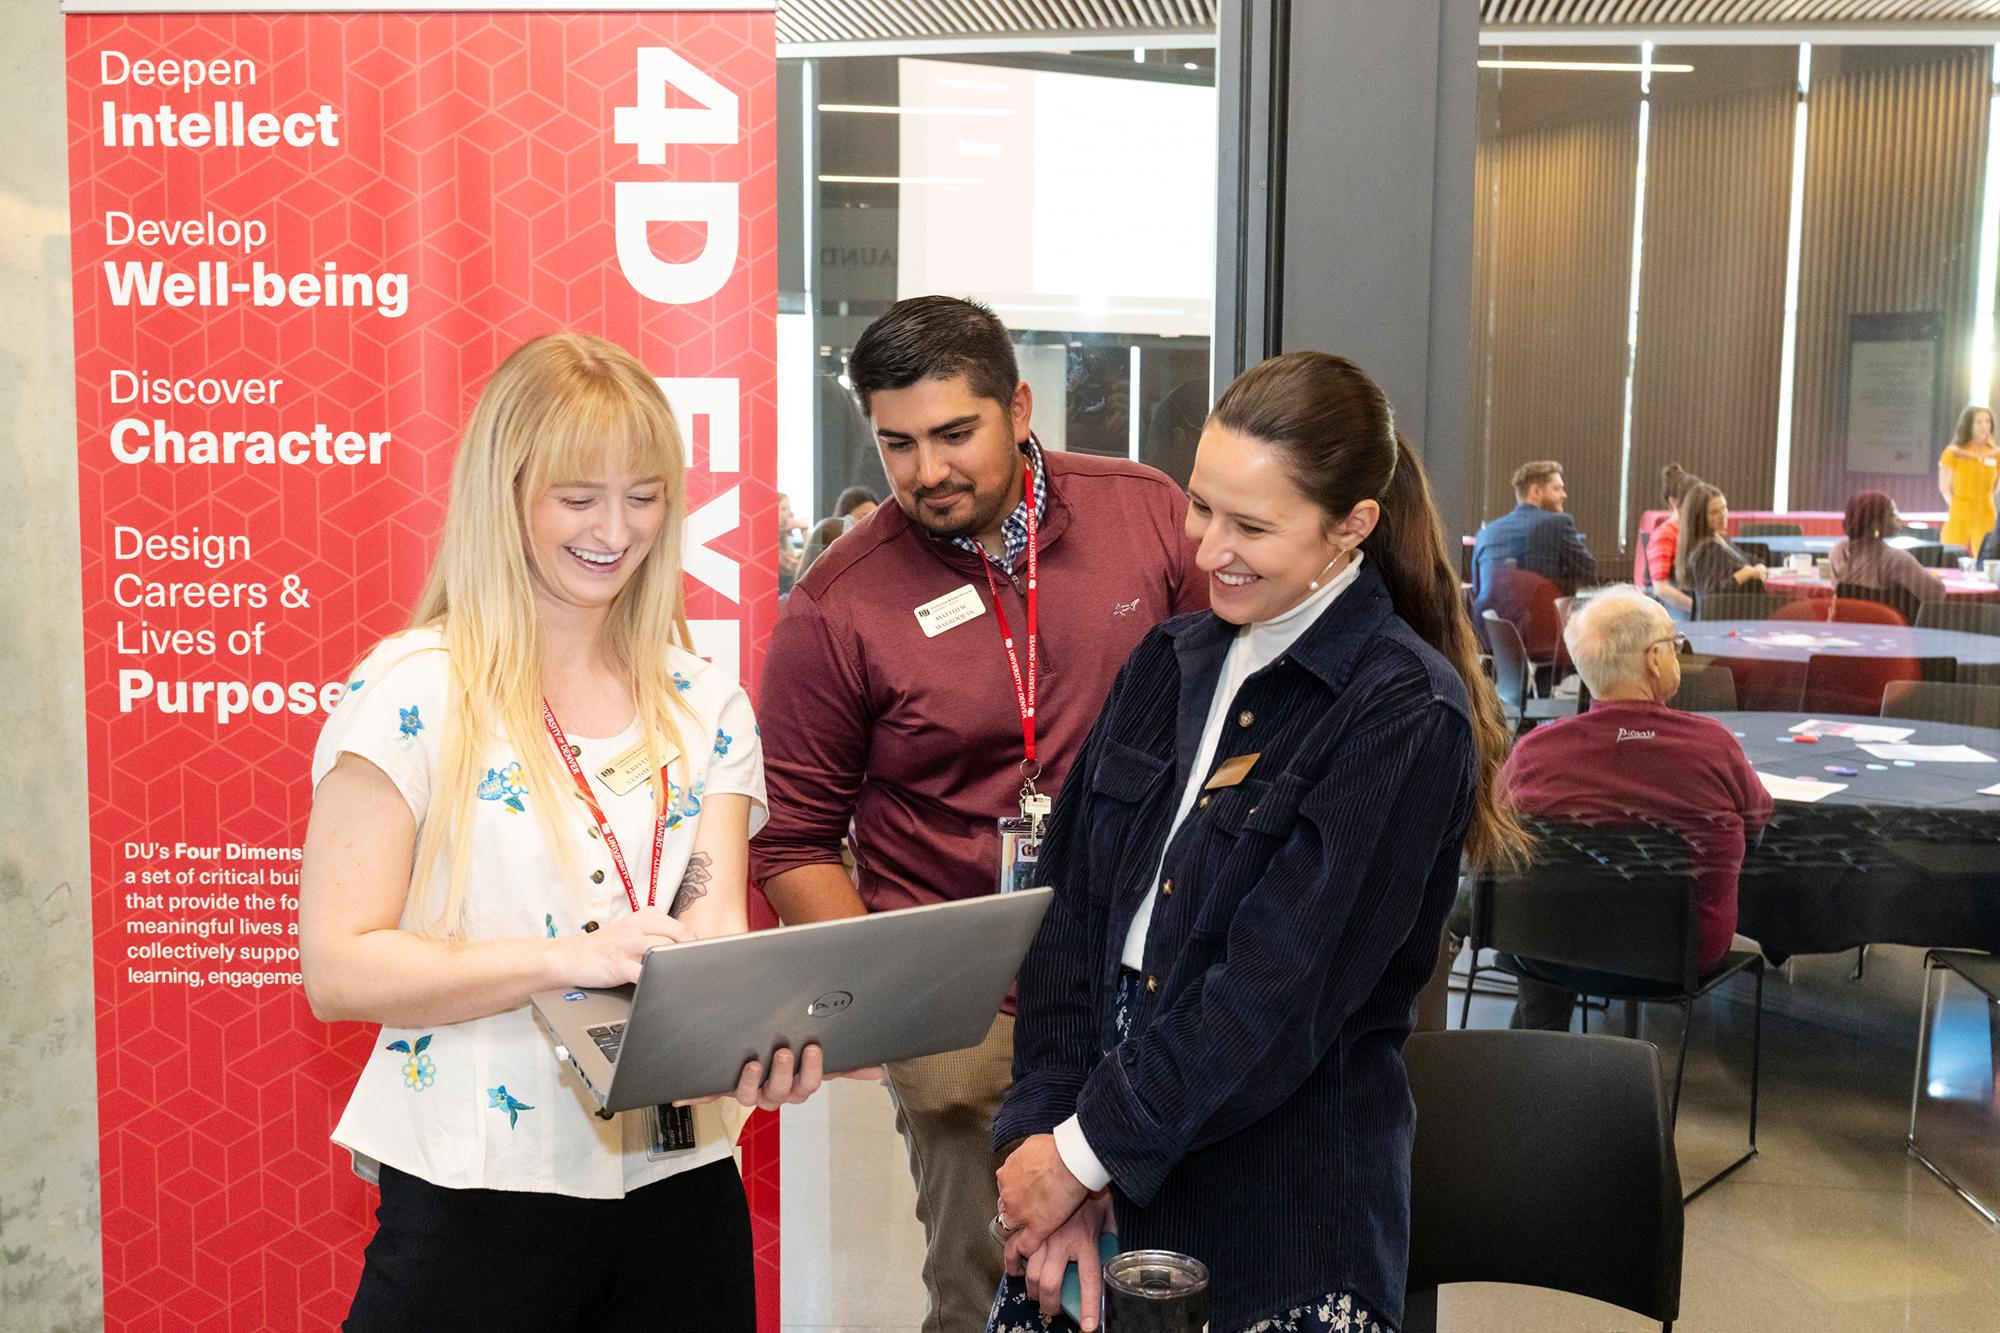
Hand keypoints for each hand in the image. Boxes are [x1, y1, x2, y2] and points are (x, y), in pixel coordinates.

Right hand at [556, 907, 695, 987]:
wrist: (569, 957)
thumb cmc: (605, 948)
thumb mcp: (632, 932)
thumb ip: (657, 936)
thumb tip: (690, 951)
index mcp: (645, 916)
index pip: (681, 927)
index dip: (697, 945)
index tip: (705, 959)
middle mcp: (637, 926)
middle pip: (679, 934)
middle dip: (693, 953)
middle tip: (700, 970)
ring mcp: (627, 944)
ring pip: (663, 949)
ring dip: (678, 964)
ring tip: (687, 977)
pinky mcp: (617, 963)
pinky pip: (642, 972)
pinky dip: (656, 980)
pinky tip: (663, 987)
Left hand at [679, 1044, 883, 1111]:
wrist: (744, 1044)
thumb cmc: (784, 1050)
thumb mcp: (814, 1053)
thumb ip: (844, 1064)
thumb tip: (877, 1071)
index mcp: (793, 1084)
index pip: (807, 1086)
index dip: (810, 1072)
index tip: (811, 1048)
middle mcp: (769, 1091)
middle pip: (779, 1095)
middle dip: (782, 1075)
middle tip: (784, 1051)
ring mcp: (743, 1089)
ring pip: (748, 1097)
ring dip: (750, 1083)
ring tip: (752, 1061)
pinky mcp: (716, 1087)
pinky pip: (705, 1095)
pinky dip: (694, 1095)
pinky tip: (684, 1092)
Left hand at [996, 1134, 1088, 1259]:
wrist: (1069, 1160)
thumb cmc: (1058, 1148)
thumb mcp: (1035, 1144)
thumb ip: (1030, 1153)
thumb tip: (1034, 1153)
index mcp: (1007, 1174)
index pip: (1005, 1192)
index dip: (1014, 1199)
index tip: (1020, 1202)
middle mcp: (1008, 1194)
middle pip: (1004, 1212)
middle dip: (1012, 1217)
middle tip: (1022, 1222)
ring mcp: (1020, 1213)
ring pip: (1009, 1230)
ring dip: (1015, 1237)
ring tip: (1019, 1247)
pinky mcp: (1034, 1228)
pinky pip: (1022, 1247)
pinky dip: (1020, 1257)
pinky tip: (1020, 1264)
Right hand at [1012, 1191, 1112, 1329]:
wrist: (1071, 1156)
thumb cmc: (1091, 1180)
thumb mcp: (1107, 1208)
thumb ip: (1109, 1227)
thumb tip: (1114, 1237)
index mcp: (1085, 1241)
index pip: (1089, 1281)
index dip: (1087, 1306)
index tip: (1087, 1327)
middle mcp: (1061, 1243)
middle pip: (1050, 1285)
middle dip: (1049, 1304)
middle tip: (1050, 1308)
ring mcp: (1041, 1233)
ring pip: (1030, 1273)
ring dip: (1031, 1287)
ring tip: (1034, 1291)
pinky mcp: (1026, 1223)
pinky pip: (1012, 1247)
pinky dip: (1011, 1260)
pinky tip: (1013, 1267)